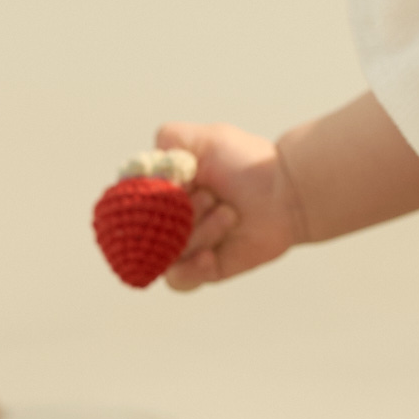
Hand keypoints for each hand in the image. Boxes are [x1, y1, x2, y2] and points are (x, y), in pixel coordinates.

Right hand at [149, 122, 308, 288]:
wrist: (287, 192)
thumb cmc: (246, 163)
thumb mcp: (207, 138)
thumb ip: (170, 139)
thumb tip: (141, 165)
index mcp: (164, 190)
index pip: (131, 203)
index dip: (149, 197)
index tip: (177, 184)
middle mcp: (169, 219)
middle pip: (146, 230)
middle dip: (180, 213)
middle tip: (211, 196)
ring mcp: (184, 245)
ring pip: (165, 253)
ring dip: (197, 233)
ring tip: (228, 214)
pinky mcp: (203, 269)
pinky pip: (179, 280)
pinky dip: (191, 269)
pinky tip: (210, 256)